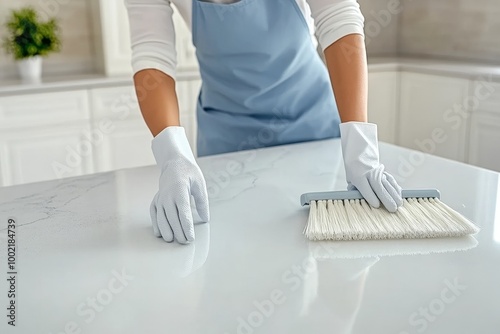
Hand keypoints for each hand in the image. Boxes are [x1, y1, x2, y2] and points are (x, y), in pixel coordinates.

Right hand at [150, 127, 209, 242]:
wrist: (174, 163)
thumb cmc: (189, 173)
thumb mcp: (200, 184)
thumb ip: (202, 202)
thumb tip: (205, 219)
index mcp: (180, 191)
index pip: (183, 213)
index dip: (187, 227)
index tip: (191, 238)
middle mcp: (167, 196)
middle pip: (172, 219)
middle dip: (179, 232)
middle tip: (186, 242)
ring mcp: (160, 198)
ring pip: (161, 219)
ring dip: (167, 231)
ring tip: (173, 241)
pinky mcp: (155, 200)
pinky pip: (154, 215)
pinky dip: (156, 225)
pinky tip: (161, 234)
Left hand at [340, 122, 401, 211]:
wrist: (360, 158)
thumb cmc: (354, 174)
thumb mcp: (350, 182)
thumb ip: (354, 191)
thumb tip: (360, 200)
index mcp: (358, 177)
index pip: (365, 187)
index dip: (371, 196)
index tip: (377, 205)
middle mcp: (370, 174)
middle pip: (379, 186)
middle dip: (387, 198)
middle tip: (393, 208)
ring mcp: (379, 172)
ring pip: (388, 183)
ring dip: (395, 194)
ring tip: (399, 204)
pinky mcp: (385, 173)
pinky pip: (392, 181)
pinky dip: (397, 189)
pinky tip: (400, 196)